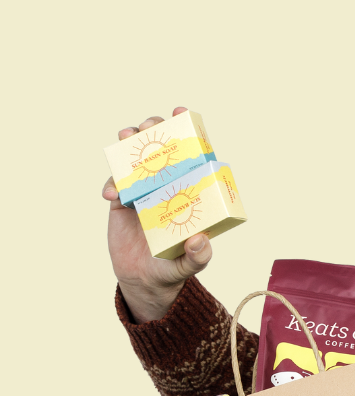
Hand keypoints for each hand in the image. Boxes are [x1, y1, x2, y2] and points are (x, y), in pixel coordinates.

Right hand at [103, 107, 213, 323]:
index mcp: (189, 193)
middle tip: (148, 126)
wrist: (144, 281)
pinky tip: (112, 195)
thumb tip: (202, 241)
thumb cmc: (173, 268)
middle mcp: (167, 187)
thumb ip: (198, 257)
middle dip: (154, 130)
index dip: (188, 134)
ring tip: (125, 137)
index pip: (192, 157)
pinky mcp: (121, 202)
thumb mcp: (189, 264)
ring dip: (129, 143)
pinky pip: (115, 183)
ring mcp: (143, 192)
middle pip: (161, 149)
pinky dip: (112, 183)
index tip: (181, 113)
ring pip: (135, 159)